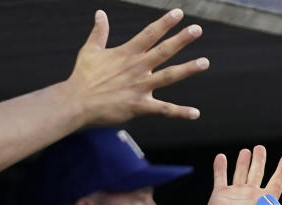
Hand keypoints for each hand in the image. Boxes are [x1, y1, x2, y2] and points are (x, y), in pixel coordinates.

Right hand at [66, 9, 209, 125]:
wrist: (76, 102)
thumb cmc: (83, 77)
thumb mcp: (90, 50)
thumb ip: (99, 32)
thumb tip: (100, 13)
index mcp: (127, 53)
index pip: (149, 34)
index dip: (165, 23)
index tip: (179, 13)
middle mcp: (137, 67)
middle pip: (163, 50)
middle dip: (181, 39)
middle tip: (197, 29)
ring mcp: (140, 86)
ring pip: (169, 76)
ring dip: (187, 69)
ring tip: (205, 62)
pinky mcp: (140, 105)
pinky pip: (164, 110)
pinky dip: (180, 112)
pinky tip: (195, 113)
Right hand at [204, 146, 281, 204]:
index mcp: (267, 202)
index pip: (278, 180)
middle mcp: (252, 196)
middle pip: (257, 173)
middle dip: (259, 160)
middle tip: (260, 148)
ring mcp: (235, 194)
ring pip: (240, 172)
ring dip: (243, 161)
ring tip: (246, 151)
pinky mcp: (220, 195)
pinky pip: (220, 177)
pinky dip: (220, 167)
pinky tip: (221, 157)